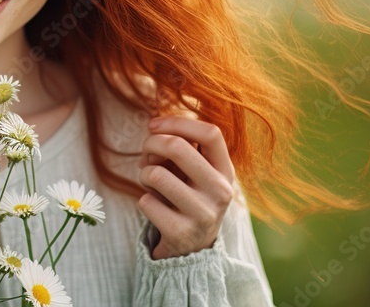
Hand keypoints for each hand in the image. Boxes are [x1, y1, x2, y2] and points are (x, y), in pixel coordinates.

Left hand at [137, 113, 234, 259]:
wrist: (192, 247)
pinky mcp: (181, 233)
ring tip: (150, 182)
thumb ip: (180, 146)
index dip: (177, 122)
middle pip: (177, 147)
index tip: (154, 125)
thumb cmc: (187, 194)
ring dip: (144, 174)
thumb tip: (156, 127)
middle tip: (145, 153)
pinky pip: (146, 201)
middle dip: (150, 143)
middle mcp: (220, 192)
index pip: (211, 133)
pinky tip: (155, 207)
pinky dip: (144, 199)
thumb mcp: (194, 170)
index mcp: (225, 171)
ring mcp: (203, 214)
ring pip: (155, 174)